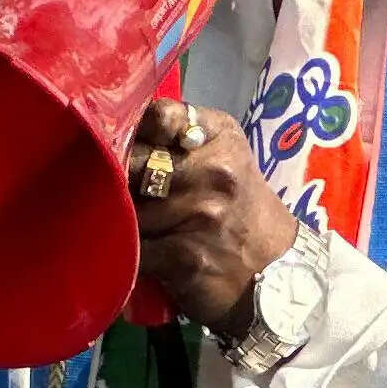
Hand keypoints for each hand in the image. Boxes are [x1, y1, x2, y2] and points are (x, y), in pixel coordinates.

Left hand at [130, 97, 301, 335]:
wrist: (276, 271)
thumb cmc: (238, 208)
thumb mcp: (223, 156)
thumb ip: (177, 136)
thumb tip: (116, 128)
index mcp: (221, 136)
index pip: (158, 116)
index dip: (133, 132)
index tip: (127, 147)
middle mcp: (215, 170)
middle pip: (134, 163)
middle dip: (116, 179)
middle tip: (110, 189)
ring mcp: (201, 214)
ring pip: (127, 208)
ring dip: (117, 219)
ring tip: (127, 223)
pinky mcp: (185, 257)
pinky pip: (131, 247)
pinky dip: (125, 251)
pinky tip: (134, 251)